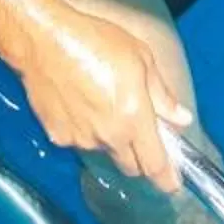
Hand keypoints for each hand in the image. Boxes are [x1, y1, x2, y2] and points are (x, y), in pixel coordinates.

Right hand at [15, 5, 193, 191]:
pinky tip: (80, 103)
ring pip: (105, 152)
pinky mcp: (57, 136)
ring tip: (103, 103)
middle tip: (140, 132)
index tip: (173, 184)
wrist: (43, 40)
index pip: (155, 164)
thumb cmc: (92, 41)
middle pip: (131, 166)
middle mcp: (108, 136)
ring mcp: (80, 139)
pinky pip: (79, 141)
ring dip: (111, 139)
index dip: (167, 179)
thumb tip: (181, 117)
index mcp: (133, 118)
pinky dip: (85, 130)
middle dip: (140, 157)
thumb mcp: (140, 58)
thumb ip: (162, 94)